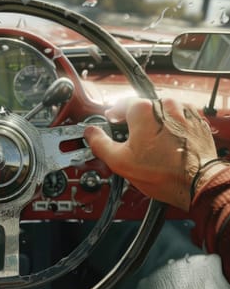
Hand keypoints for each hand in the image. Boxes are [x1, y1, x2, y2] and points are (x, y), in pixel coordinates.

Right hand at [84, 98, 216, 210]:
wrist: (198, 184)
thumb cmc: (164, 173)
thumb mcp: (119, 161)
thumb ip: (99, 143)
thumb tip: (91, 133)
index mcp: (143, 109)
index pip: (119, 105)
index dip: (112, 116)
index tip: (111, 124)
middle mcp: (164, 104)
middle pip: (141, 108)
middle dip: (133, 123)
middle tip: (131, 141)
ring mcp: (183, 111)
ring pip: (159, 113)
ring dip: (153, 125)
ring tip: (151, 146)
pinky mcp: (196, 121)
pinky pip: (176, 119)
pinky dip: (170, 129)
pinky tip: (167, 145)